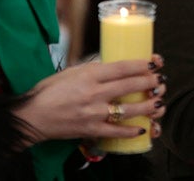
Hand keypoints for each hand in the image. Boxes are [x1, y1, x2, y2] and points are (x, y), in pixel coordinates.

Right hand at [15, 54, 166, 143]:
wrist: (32, 116)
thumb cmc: (49, 91)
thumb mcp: (71, 72)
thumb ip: (92, 69)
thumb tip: (112, 65)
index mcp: (89, 75)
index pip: (122, 68)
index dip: (142, 64)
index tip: (154, 62)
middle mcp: (94, 93)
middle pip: (130, 86)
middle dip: (150, 83)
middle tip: (161, 81)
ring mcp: (94, 113)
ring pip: (129, 110)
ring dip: (148, 107)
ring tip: (159, 103)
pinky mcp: (91, 130)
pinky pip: (116, 131)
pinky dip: (131, 131)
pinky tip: (142, 128)